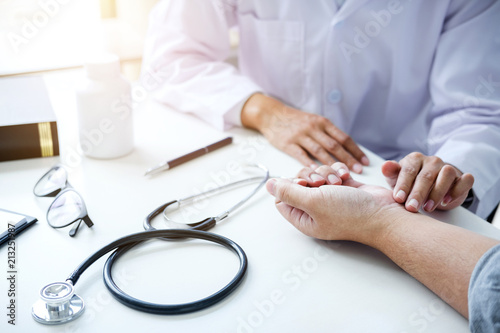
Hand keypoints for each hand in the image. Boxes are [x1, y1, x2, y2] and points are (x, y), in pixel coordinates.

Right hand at [241, 93, 368, 172]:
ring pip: (319, 151)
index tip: (365, 162)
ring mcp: (300, 135)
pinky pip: (301, 155)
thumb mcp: (314, 121)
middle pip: (334, 145)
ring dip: (331, 165)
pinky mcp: (288, 143)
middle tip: (357, 171)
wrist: (271, 114)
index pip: (343, 137)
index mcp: (322, 122)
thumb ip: (327, 133)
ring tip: (340, 178)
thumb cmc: (295, 121)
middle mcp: (313, 127)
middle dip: (347, 159)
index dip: (355, 150)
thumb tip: (346, 151)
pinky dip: (310, 165)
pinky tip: (317, 174)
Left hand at [266, 163, 401, 244]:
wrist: (383, 214)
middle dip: (310, 176)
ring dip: (326, 172)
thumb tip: (268, 185)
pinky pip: (332, 172)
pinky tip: (347, 177)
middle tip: (321, 183)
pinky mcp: (344, 188)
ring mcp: (330, 198)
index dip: (289, 186)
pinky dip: (338, 170)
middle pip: (298, 182)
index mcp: (303, 218)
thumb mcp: (312, 201)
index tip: (303, 184)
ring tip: (338, 182)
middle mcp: (315, 209)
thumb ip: (288, 192)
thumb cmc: (350, 212)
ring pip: (316, 174)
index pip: (282, 199)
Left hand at [381, 153, 473, 212]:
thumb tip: (385, 166)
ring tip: (427, 208)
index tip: (398, 199)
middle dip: (418, 193)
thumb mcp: (397, 179)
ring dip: (437, 192)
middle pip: (426, 175)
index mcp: (414, 159)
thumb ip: (391, 172)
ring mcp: (448, 167)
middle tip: (411, 208)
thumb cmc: (409, 183)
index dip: (403, 185)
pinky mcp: (462, 177)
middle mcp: (432, 161)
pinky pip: (465, 180)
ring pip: (447, 175)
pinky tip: (446, 201)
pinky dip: (457, 191)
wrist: (431, 186)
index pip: (408, 170)